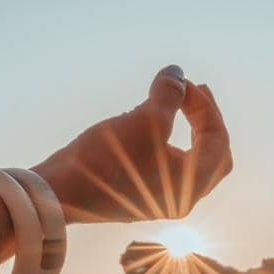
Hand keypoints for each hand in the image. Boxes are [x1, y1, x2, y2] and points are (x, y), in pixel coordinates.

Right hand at [33, 66, 232, 224]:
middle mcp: (180, 199)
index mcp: (191, 186)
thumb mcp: (144, 119)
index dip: (206, 106)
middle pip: (212, 156)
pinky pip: (165, 166)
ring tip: (174, 102)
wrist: (55, 193)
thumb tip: (176, 72)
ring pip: (189, 161)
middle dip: (206, 120)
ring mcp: (157, 200)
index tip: (183, 83)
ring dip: (187, 129)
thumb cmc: (104, 160)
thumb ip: (168, 94)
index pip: (218, 140)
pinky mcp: (136, 196)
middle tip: (194, 91)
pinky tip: (148, 124)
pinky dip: (167, 142)